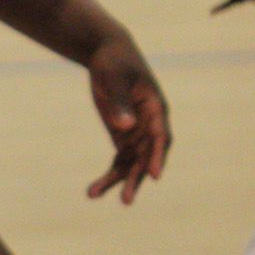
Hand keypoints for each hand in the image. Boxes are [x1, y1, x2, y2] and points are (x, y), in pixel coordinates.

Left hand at [84, 33, 171, 203]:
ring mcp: (136, 132)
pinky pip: (119, 160)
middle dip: (136, 178)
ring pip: (131, 163)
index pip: (160, 136)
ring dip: (117, 181)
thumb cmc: (115, 61)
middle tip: (126, 200)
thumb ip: (120, 102)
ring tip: (94, 194)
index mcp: (155, 108)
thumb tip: (126, 127)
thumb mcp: (115, 78)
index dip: (158, 156)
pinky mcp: (122, 135)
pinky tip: (94, 190)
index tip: (154, 176)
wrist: (106, 53)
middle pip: (146, 156)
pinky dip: (109, 175)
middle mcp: (150, 124)